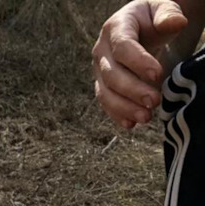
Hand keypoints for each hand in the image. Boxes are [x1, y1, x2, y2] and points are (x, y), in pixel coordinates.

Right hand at [93, 0, 187, 127]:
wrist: (143, 29)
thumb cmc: (154, 18)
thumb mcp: (162, 9)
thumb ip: (168, 14)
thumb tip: (176, 22)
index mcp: (115, 28)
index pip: (122, 47)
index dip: (138, 62)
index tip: (158, 74)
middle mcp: (102, 51)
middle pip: (112, 75)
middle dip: (133, 90)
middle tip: (154, 101)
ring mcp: (100, 71)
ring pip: (106, 93)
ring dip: (124, 108)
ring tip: (146, 117)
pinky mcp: (103, 86)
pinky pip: (106, 103)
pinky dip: (118, 115)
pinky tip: (131, 124)